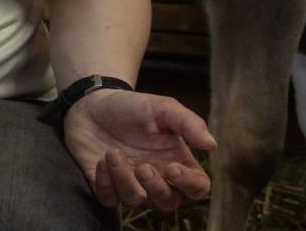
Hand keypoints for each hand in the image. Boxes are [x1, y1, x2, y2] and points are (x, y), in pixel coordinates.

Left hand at [63, 89, 215, 210]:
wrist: (92, 104)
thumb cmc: (132, 106)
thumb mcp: (161, 107)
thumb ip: (187, 123)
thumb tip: (212, 144)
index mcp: (176, 160)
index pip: (197, 187)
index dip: (189, 184)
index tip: (173, 168)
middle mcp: (156, 177)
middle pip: (168, 202)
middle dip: (156, 188)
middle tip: (142, 166)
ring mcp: (130, 183)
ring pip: (136, 201)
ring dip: (124, 180)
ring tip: (112, 153)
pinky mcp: (105, 184)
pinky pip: (109, 199)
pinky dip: (105, 184)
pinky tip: (101, 161)